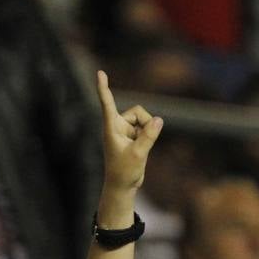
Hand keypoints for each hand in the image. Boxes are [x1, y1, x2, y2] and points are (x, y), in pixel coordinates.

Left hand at [96, 70, 163, 197]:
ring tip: (141, 149)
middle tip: (143, 143)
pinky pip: (147, 128)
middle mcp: (117, 126)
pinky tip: (143, 150)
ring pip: (145, 120)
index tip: (99, 73)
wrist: (123, 186)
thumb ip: (149, 135)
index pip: (107, 103)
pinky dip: (149, 136)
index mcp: (111, 128)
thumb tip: (159, 119)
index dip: (104, 88)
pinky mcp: (133, 137)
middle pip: (138, 111)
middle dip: (146, 123)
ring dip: (148, 131)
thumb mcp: (139, 154)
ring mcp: (125, 131)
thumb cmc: (124, 172)